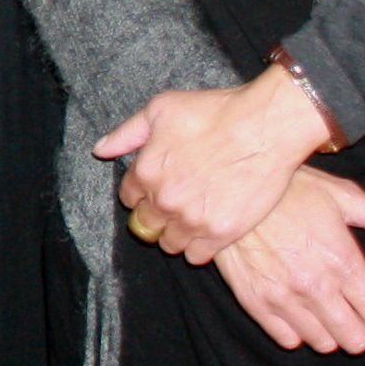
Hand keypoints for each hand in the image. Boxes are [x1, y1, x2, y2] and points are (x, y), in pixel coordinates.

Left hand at [99, 67, 335, 263]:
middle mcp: (164, 200)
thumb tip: (100, 150)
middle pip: (146, 224)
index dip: (141, 191)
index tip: (156, 187)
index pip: (128, 197)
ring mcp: (192, 220)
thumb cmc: (214, 112)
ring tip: (190, 219)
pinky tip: (206, 232)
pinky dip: (198, 248)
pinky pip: (197, 256)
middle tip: (174, 205)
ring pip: (169, 243)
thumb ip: (127, 133)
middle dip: (154, 215)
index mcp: (146, 172)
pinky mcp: (220, 233)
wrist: (264, 127)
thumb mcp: (161, 109)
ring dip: (175, 233)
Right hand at [213, 167, 364, 352]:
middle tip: (360, 315)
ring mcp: (283, 297)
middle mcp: (316, 287)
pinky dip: (298, 331)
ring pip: (324, 344)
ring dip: (331, 332)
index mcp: (343, 263)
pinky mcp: (255, 301)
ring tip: (326, 309)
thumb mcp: (343, 197)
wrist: (228, 188)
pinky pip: (288, 339)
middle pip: (357, 340)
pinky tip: (298, 309)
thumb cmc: (290, 189)